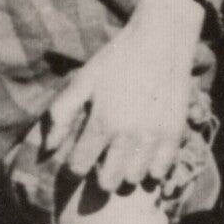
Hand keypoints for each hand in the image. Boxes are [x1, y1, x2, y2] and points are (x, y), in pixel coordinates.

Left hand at [44, 0, 202, 197]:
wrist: (162, 40)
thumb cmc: (117, 59)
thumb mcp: (83, 80)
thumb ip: (61, 114)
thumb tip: (48, 148)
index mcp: (102, 122)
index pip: (78, 168)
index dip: (72, 169)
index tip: (75, 162)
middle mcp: (128, 135)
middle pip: (107, 183)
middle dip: (98, 176)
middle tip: (100, 160)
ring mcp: (154, 137)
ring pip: (134, 179)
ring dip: (125, 172)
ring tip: (122, 156)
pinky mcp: (175, 134)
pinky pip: (161, 172)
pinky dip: (151, 169)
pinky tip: (144, 153)